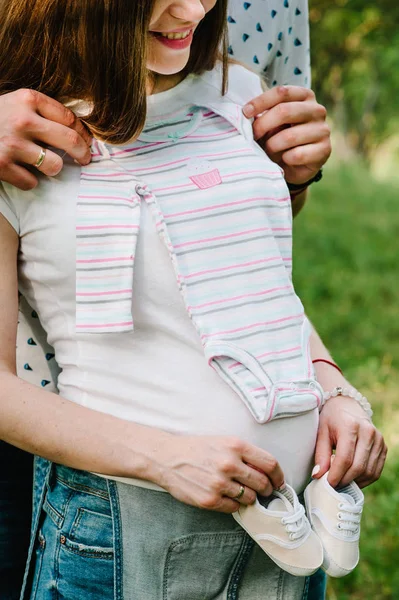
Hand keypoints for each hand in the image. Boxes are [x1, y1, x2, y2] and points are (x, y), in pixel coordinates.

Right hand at [0, 89, 91, 190]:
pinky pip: (32, 182)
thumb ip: (40, 112)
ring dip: (54, 169)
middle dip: (83, 154)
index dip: (84, 133)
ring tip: (45, 165)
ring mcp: (11, 143)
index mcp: (28, 99)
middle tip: (85, 160)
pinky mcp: (1, 166)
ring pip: (54, 165)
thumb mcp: (13, 104)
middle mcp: (22, 119)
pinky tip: (19, 172)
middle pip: (70, 140)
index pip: (70, 118)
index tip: (88, 142)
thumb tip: (79, 132)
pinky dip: (29, 181)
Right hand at [156, 435, 284, 512]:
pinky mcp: (210, 499)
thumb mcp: (223, 442)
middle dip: (266, 489)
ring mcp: (219, 483)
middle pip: (262, 483)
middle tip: (263, 491)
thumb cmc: (197, 448)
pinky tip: (226, 496)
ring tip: (240, 491)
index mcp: (236, 446)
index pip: (270, 464)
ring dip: (249, 497)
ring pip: (250, 498)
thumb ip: (245, 455)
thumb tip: (268, 474)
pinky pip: (234, 508)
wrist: (168, 458)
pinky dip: (234, 504)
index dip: (278, 476)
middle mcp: (229, 464)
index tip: (279, 482)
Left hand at [243, 85, 330, 185]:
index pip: (281, 92)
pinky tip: (285, 160)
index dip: (260, 102)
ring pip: (289, 136)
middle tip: (253, 136)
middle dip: (263, 125)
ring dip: (272, 146)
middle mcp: (317, 110)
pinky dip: (285, 159)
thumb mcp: (272, 123)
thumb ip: (264, 115)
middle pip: (284, 111)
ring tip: (269, 151)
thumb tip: (246, 113)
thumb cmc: (281, 139)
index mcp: (305, 96)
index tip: (245, 113)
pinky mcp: (324, 150)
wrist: (297, 165)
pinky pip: (297, 155)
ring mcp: (323, 130)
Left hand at [314, 395, 386, 488]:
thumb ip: (320, 454)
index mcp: (351, 426)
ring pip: (369, 472)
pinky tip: (352, 479)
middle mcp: (368, 432)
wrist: (347, 405)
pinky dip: (364, 479)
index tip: (327, 484)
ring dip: (355, 482)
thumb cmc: (331, 419)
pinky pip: (376, 471)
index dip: (336, 475)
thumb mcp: (321, 432)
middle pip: (358, 467)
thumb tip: (318, 476)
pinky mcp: (383, 447)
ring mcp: (378, 440)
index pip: (345, 459)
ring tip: (341, 482)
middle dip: (344, 480)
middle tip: (333, 487)